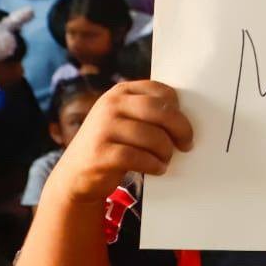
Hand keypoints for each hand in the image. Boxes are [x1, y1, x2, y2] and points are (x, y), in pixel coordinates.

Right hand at [52, 80, 194, 204]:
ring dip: (166, 151)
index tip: (183, 125)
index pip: (160, 91)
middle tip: (187, 144)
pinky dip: (154, 164)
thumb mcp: (126, 120)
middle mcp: (110, 105)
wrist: (76, 174)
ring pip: (152, 136)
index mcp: (121, 92)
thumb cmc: (113, 144)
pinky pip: (139, 157)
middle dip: (180, 128)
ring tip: (165, 159)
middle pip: (160, 111)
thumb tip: (189, 117)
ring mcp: (103, 128)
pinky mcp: (100, 153)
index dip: (178, 109)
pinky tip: (157, 168)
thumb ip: (149, 112)